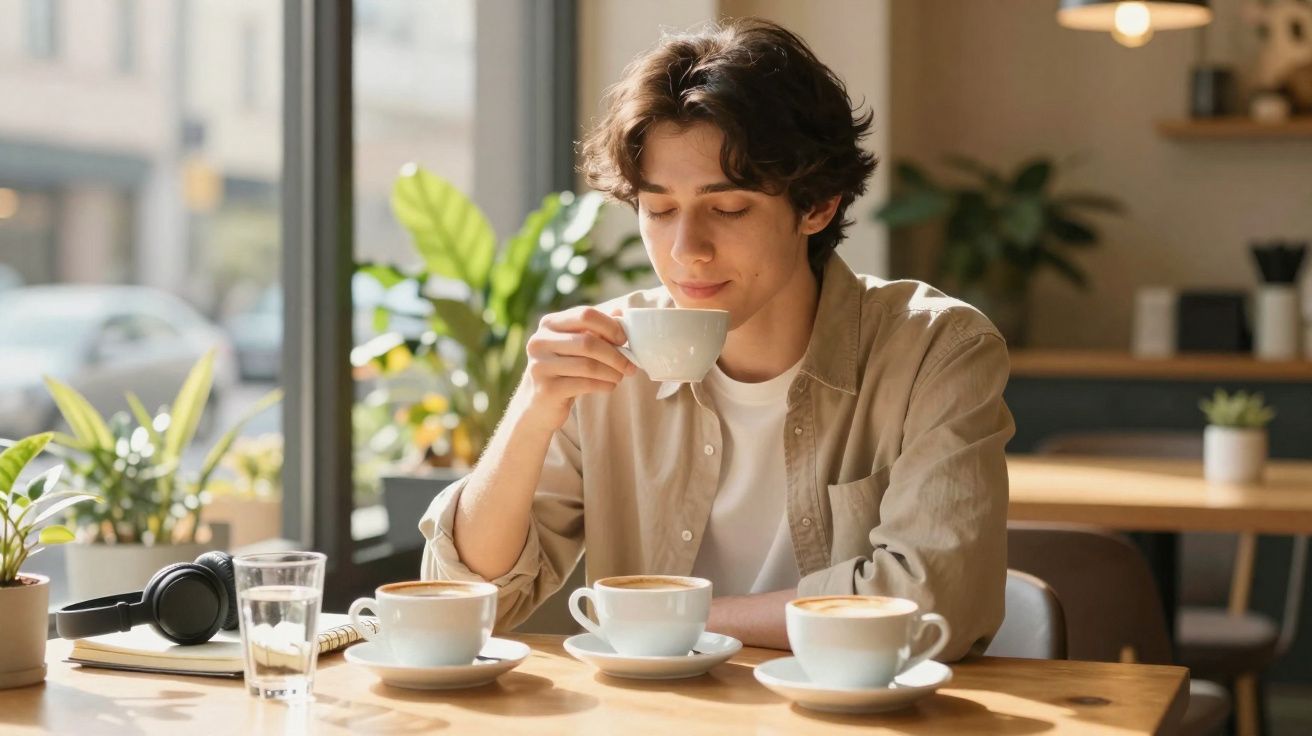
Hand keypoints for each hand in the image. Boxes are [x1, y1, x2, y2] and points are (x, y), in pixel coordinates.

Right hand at [515, 306, 636, 433]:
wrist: (539, 404)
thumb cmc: (564, 370)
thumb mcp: (577, 346)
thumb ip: (595, 329)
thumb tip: (620, 313)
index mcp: (549, 323)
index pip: (585, 315)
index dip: (610, 326)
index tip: (624, 340)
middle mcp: (540, 341)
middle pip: (588, 342)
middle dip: (615, 355)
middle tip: (630, 365)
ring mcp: (540, 366)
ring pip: (588, 365)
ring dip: (612, 372)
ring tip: (620, 376)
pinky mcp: (546, 389)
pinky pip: (584, 384)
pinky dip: (604, 385)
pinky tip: (610, 386)